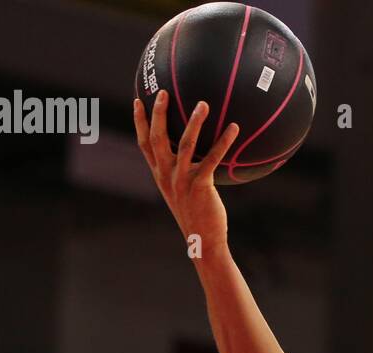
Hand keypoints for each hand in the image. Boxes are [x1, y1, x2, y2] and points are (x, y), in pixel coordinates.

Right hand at [133, 91, 238, 251]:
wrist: (203, 241)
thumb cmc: (197, 217)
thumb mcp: (183, 194)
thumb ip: (182, 174)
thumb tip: (195, 159)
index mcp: (160, 175)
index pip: (144, 144)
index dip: (139, 121)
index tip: (138, 100)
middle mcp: (167, 175)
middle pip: (158, 137)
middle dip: (159, 113)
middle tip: (164, 92)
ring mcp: (182, 180)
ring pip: (185, 143)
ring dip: (194, 121)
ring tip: (203, 103)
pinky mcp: (200, 185)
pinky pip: (212, 158)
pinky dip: (223, 141)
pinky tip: (234, 128)